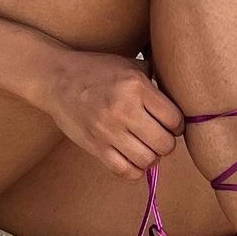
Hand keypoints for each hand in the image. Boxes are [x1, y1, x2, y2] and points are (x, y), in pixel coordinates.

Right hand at [29, 48, 184, 181]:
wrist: (56, 78)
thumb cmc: (96, 70)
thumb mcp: (129, 65)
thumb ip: (155, 81)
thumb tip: (180, 97)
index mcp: (136, 86)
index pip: (175, 119)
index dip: (177, 124)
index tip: (169, 122)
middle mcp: (123, 109)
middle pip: (165, 144)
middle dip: (166, 142)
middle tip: (158, 135)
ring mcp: (108, 131)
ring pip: (148, 160)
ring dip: (151, 156)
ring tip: (144, 146)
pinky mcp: (95, 146)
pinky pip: (125, 171)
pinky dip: (134, 169)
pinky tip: (132, 158)